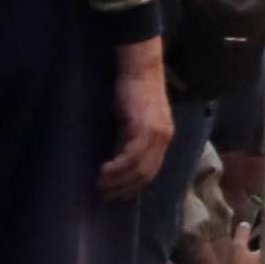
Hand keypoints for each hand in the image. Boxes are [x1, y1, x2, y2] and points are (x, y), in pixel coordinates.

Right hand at [100, 48, 171, 199]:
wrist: (140, 68)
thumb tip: (120, 158)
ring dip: (118, 181)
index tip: (117, 195)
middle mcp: (164, 139)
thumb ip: (133, 137)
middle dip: (124, 188)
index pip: (152, 171)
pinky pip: (131, 156)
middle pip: (146, 174)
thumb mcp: (136, 119)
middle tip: (104, 195)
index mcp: (164, 137)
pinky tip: (104, 171)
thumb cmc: (134, 90)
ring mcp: (156, 134)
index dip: (134, 186)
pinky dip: (117, 167)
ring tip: (100, 186)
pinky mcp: (144, 128)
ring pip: (138, 168)